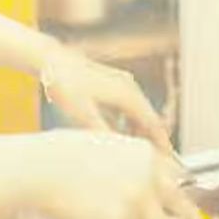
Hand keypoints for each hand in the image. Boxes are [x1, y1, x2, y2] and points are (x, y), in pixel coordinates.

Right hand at [27, 130, 196, 218]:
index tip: (187, 218)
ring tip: (115, 215)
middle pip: (184, 211)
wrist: (37, 168)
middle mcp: (148, 175)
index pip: (181, 184)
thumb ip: (134, 168)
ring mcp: (137, 199)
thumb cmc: (61, 159)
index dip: (183, 205)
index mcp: (145, 155)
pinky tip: (98, 218)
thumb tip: (153, 188)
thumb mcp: (105, 150)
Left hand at [40, 46, 174, 154]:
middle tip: (154, 158)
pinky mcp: (111, 81)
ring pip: (138, 110)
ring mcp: (121, 81)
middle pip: (149, 116)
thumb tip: (118, 152)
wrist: (51, 60)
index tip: (168, 157)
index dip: (161, 141)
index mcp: (127, 94)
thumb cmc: (65, 83)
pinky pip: (128, 104)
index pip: (152, 121)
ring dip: (140, 129)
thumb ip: (103, 132)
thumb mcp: (82, 113)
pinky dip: (129, 119)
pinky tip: (118, 130)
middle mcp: (128, 86)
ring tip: (135, 148)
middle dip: (152, 137)